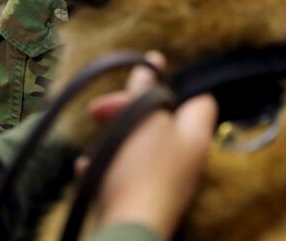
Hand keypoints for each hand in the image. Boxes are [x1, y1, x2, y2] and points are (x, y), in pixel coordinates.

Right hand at [85, 52, 217, 239]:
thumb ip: (147, 88)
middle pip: (160, 120)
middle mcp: (186, 158)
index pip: (200, 99)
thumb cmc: (142, 170)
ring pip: (138, 146)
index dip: (173, 85)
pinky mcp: (142, 200)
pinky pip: (122, 175)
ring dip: (113, 138)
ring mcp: (165, 182)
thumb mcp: (145, 116)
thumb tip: (153, 62)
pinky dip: (104, 167)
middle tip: (99, 110)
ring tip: (95, 139)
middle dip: (128, 109)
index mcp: (195, 134)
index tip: (143, 81)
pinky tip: (86, 166)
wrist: (127, 228)